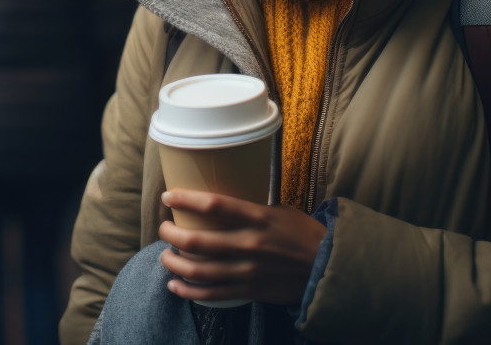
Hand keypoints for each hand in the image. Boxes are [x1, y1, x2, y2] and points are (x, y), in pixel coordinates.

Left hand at [158, 189, 325, 305]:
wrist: (327, 267)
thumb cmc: (302, 233)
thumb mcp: (278, 210)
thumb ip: (249, 209)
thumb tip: (220, 203)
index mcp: (257, 218)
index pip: (214, 204)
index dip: (185, 199)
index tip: (168, 196)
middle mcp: (249, 244)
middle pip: (197, 240)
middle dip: (171, 234)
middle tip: (163, 228)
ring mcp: (247, 270)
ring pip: (198, 270)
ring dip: (174, 263)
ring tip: (165, 256)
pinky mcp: (249, 290)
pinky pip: (211, 294)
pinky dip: (188, 291)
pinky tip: (175, 284)